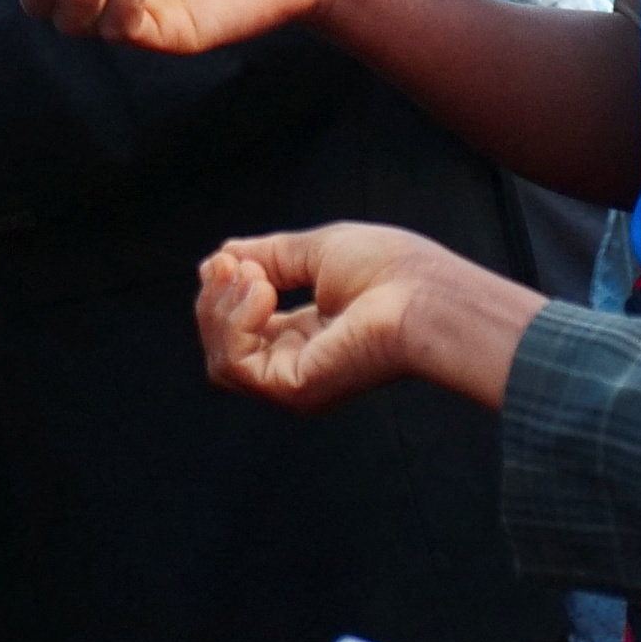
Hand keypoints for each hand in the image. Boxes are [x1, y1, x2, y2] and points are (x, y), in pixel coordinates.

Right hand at [195, 224, 545, 413]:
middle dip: (215, 299)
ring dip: (221, 309)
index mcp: (307, 336)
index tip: (228, 259)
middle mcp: (298, 365)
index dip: (224, 292)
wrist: (425, 296)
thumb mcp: (316, 251)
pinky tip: (262, 292)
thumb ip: (268, 256)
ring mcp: (294, 383)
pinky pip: (234, 365)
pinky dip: (235, 322)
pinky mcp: (293, 390)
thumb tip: (221, 257)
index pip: (241, 328)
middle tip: (234, 264)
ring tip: (255, 278)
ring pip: (220, 359)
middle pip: (222, 346)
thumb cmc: (392, 272)